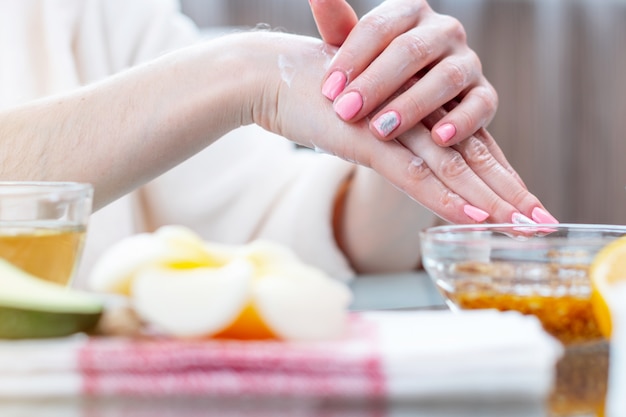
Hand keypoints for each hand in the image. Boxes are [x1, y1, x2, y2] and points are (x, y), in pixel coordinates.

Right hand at [245, 31, 554, 224]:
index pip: (468, 146)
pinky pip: (415, 174)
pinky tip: (475, 218)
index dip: (499, 176)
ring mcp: (395, 124)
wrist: (270, 77)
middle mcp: (414, 113)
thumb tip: (395, 153)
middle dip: (507, 195)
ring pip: (452, 168)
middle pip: (471, 158)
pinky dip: (445, 198)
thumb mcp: (357, 118)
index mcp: (417, 107)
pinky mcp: (370, 138)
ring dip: (488, 202)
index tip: (525, 206)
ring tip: (521, 229)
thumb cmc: (312, 94)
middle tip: (541, 225)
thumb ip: (383, 137)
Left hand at [310, 0, 497, 146]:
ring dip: (412, 105)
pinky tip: (437, 139)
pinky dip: (462, 122)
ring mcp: (467, 61)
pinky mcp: (484, 94)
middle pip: (411, 50)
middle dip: (376, 83)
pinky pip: (481, 105)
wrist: (412, 104)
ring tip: (381, 130)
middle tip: (346, 112)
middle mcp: (443, 30)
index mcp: (409, 12)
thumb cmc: (376, 74)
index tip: (327, 90)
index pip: (379, 27)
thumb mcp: (354, 51)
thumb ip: (336, 26)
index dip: (352, 58)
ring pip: (446, 77)